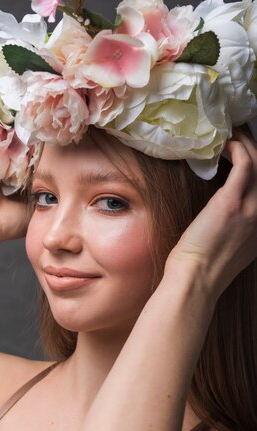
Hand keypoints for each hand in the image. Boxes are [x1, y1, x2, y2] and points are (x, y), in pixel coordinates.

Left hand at [165, 128, 256, 300]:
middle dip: (254, 149)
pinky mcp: (232, 203)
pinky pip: (244, 164)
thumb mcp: (228, 248)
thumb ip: (234, 229)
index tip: (243, 154)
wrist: (195, 280)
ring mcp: (252, 209)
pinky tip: (224, 145)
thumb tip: (223, 213)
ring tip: (230, 134)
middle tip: (237, 137)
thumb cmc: (201, 268)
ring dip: (246, 144)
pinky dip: (236, 149)